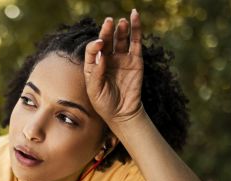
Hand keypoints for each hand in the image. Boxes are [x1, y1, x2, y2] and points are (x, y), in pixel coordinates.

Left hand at [84, 9, 143, 124]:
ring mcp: (122, 59)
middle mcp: (107, 59)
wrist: (122, 114)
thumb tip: (101, 55)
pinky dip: (136, 29)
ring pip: (121, 39)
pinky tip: (135, 17)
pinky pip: (136, 42)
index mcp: (94, 65)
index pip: (93, 49)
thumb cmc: (104, 104)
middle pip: (107, 40)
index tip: (100, 44)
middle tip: (108, 21)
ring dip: (121, 28)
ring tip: (121, 21)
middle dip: (107, 31)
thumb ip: (96, 73)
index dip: (96, 45)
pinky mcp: (136, 60)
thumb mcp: (94, 91)